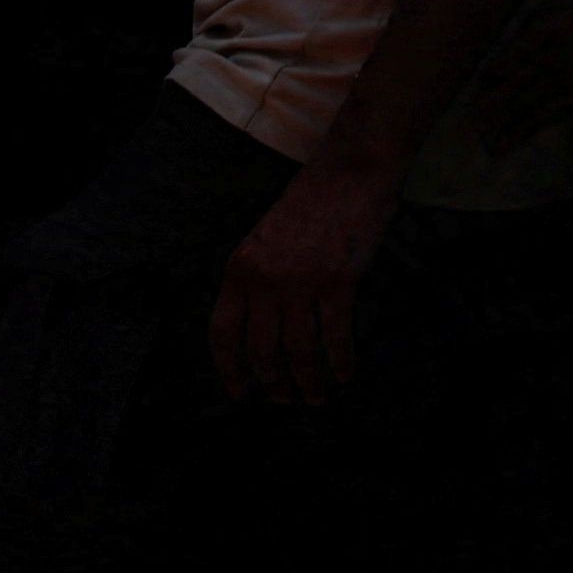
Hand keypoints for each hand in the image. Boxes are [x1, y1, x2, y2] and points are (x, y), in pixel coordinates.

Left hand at [212, 161, 400, 407]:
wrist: (350, 170)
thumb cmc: (310, 203)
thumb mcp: (264, 240)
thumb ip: (256, 280)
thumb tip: (260, 330)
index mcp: (239, 270)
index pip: (223, 335)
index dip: (229, 370)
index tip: (240, 392)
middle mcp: (264, 281)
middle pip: (261, 352)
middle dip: (272, 385)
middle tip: (283, 401)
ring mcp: (300, 283)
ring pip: (297, 352)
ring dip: (307, 382)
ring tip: (315, 398)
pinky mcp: (337, 282)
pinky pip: (335, 338)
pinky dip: (340, 362)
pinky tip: (344, 375)